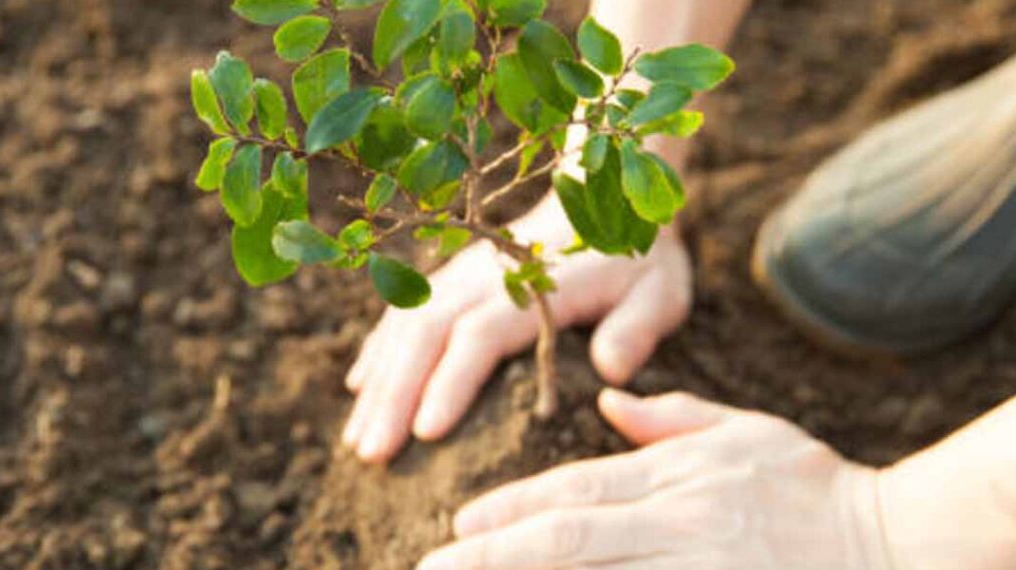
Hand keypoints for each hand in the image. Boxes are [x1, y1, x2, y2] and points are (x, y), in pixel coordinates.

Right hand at [342, 197, 692, 462]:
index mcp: (535, 284)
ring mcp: (462, 273)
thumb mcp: (659, 291)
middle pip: (426, 333)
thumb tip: (610, 370)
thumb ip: (636, 328)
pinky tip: (359, 388)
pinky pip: (403, 311)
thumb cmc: (636, 260)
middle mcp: (486, 275)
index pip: (481, 335)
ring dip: (379, 382)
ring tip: (356, 440)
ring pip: (405, 325)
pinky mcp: (451, 277)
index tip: (425, 433)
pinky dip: (379, 349)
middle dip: (395, 395)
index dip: (451, 382)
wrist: (606, 198)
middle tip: (372, 454)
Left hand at [417, 390, 895, 569]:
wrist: (899, 543)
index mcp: (681, 475)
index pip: (575, 490)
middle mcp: (681, 524)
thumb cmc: (818, 487)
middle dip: (492, 555)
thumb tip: (609, 399)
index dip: (511, 509)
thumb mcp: (746, 433)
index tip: (461, 524)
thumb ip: (672, 417)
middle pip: (568, 540)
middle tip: (431, 566)